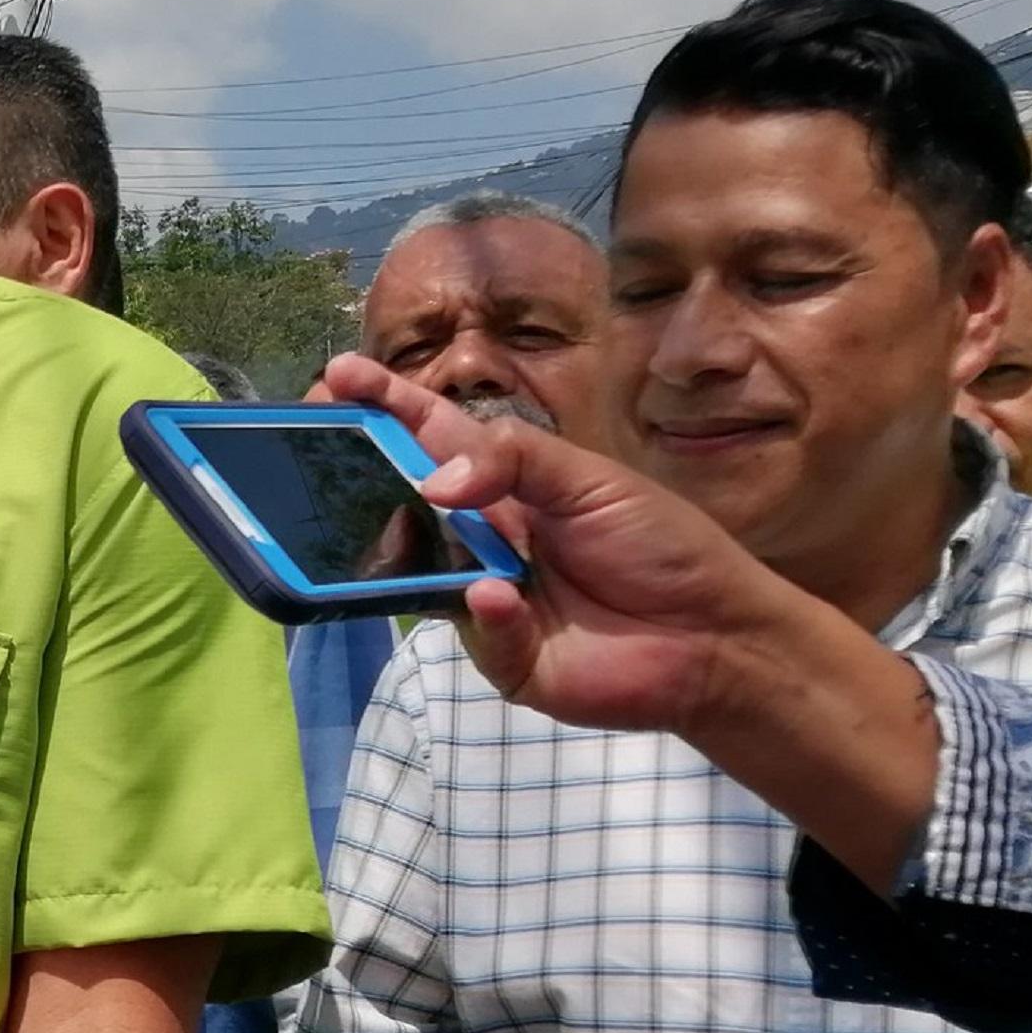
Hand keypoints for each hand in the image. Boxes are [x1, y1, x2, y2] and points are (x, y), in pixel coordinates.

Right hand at [318, 353, 791, 733]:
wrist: (717, 636)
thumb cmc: (662, 546)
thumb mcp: (593, 480)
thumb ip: (514, 460)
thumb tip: (435, 480)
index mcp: (505, 484)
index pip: (432, 434)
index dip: (386, 404)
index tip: (338, 376)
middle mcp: (482, 538)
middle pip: (404, 502)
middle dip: (357, 476)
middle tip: (314, 452)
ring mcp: (485, 597)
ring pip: (420, 573)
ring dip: (412, 548)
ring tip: (416, 522)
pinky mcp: (502, 656)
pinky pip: (474, 630)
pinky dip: (489, 614)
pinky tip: (506, 598)